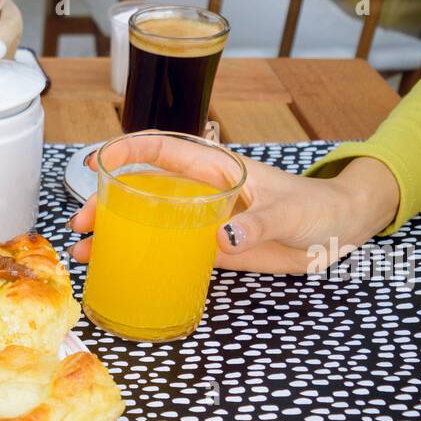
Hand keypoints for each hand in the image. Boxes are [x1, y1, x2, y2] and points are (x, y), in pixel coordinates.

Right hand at [68, 133, 400, 274]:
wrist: (338, 233)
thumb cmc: (318, 210)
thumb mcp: (290, 213)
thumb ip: (257, 224)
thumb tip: (222, 238)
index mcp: (218, 169)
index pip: (164, 151)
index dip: (127, 152)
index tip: (97, 163)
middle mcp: (202, 192)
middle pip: (143, 189)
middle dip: (107, 203)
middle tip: (82, 224)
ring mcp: (201, 220)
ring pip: (148, 221)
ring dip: (115, 234)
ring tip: (87, 251)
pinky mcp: (209, 248)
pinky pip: (167, 249)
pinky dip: (141, 257)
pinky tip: (118, 269)